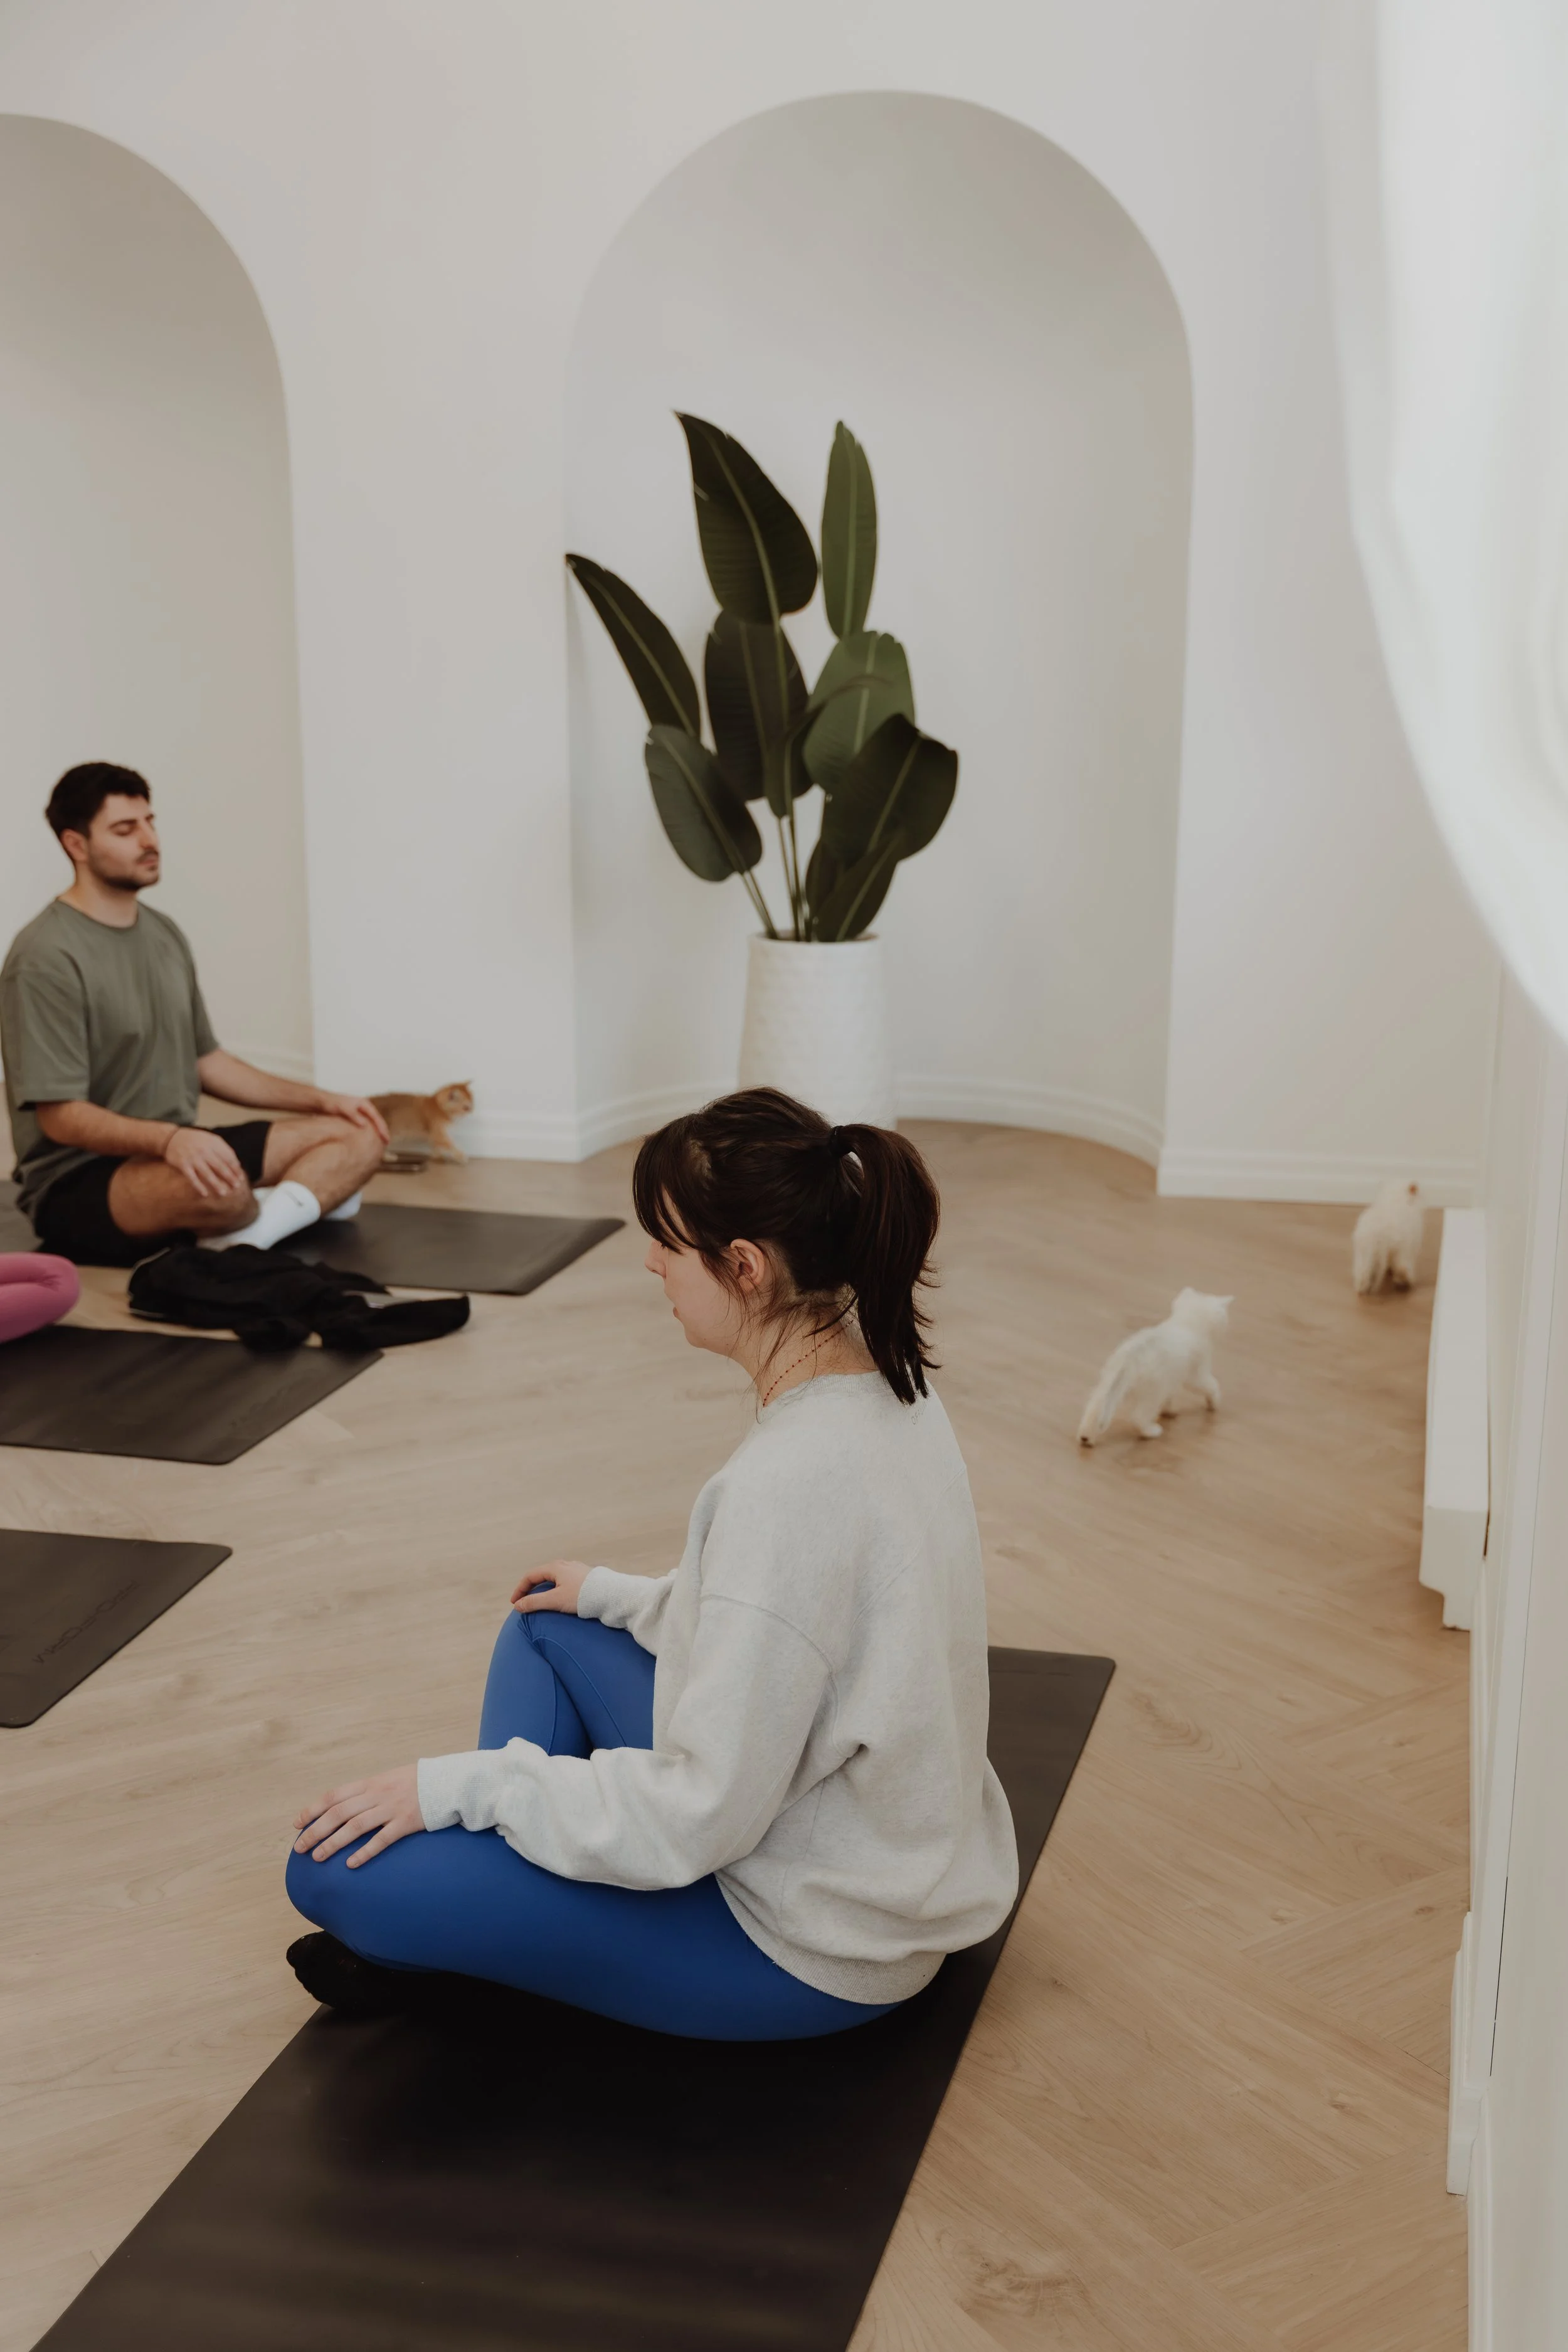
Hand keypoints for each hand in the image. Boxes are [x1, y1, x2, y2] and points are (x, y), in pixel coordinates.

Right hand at [163, 1125, 246, 1199]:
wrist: (171, 1137)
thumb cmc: (195, 1140)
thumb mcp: (210, 1139)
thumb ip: (223, 1149)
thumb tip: (237, 1164)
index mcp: (213, 1144)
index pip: (228, 1158)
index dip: (235, 1169)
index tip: (241, 1178)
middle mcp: (204, 1151)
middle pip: (220, 1166)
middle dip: (229, 1177)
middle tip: (236, 1187)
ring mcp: (193, 1158)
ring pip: (207, 1173)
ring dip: (216, 1184)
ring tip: (224, 1193)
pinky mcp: (183, 1165)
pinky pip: (192, 1177)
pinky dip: (198, 1186)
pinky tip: (204, 1194)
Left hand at [292, 1764, 422, 1866]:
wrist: (448, 1782)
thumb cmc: (415, 1782)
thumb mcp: (388, 1779)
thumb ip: (367, 1791)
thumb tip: (342, 1806)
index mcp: (370, 1783)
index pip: (334, 1795)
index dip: (313, 1809)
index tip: (297, 1824)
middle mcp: (377, 1794)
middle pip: (339, 1813)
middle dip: (316, 1830)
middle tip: (300, 1848)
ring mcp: (391, 1808)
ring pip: (355, 1826)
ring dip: (333, 1842)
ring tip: (318, 1857)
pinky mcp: (406, 1823)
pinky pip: (382, 1839)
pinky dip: (364, 1852)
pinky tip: (351, 1864)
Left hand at [316, 1091, 389, 1143]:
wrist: (321, 1101)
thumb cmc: (332, 1104)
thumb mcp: (343, 1109)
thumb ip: (354, 1116)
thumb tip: (364, 1125)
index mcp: (364, 1104)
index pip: (377, 1118)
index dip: (382, 1129)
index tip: (386, 1139)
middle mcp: (364, 1107)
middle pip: (377, 1120)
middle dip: (382, 1131)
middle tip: (386, 1143)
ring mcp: (360, 1112)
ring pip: (372, 1123)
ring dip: (376, 1132)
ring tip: (380, 1143)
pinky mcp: (355, 1117)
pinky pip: (366, 1125)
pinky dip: (369, 1132)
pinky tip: (368, 1140)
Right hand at [512, 1559, 592, 1614]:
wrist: (610, 1595)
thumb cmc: (582, 1596)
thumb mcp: (555, 1600)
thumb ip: (534, 1602)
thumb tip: (518, 1605)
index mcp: (555, 1567)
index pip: (531, 1576)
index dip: (520, 1589)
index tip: (515, 1603)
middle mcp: (565, 1565)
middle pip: (542, 1575)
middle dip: (531, 1587)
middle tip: (525, 1601)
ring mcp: (576, 1570)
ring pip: (554, 1577)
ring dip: (544, 1588)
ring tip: (540, 1600)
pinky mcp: (585, 1577)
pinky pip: (565, 1581)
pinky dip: (556, 1589)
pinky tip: (560, 1597)